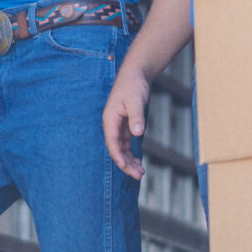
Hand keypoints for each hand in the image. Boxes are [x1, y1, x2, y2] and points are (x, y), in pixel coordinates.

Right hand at [102, 58, 151, 179]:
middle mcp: (112, 125)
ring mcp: (118, 127)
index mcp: (110, 119)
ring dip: (129, 162)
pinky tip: (139, 163)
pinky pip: (127, 145)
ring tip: (140, 173)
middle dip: (126, 164)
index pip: (112, 142)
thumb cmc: (133, 86)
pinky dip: (132, 154)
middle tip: (139, 175)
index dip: (118, 156)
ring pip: (122, 149)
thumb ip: (137, 117)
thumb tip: (137, 133)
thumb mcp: (136, 100)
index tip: (126, 167)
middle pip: (117, 149)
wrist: (135, 75)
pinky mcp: (125, 126)